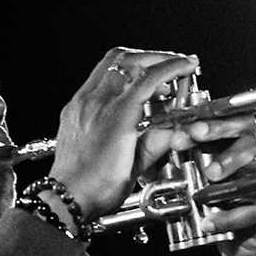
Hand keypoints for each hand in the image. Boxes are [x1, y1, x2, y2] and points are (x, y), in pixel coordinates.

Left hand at [47, 49, 202, 216]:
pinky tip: (128, 93)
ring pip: (109, 65)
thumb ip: (159, 141)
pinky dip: (117, 78)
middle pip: (127, 60)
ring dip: (134, 64)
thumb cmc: (98, 188)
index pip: (149, 78)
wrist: (67, 198)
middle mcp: (96, 104)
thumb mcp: (138, 167)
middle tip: (171, 64)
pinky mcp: (73, 109)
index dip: (173, 66)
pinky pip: (96, 80)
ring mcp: (81, 104)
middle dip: (154, 58)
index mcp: (116, 117)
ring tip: (151, 78)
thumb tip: (175, 127)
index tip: (187, 63)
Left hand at [179, 120, 255, 255]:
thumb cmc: (216, 205)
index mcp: (232, 141)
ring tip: (210, 174)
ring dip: (231, 161)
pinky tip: (210, 221)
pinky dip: (231, 215)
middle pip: (245, 128)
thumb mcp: (186, 182)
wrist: (241, 242)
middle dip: (219, 128)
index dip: (203, 119)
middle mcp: (254, 153)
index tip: (181, 129)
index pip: (223, 118)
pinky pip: (255, 206)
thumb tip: (144, 161)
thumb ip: (168, 169)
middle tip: (196, 135)